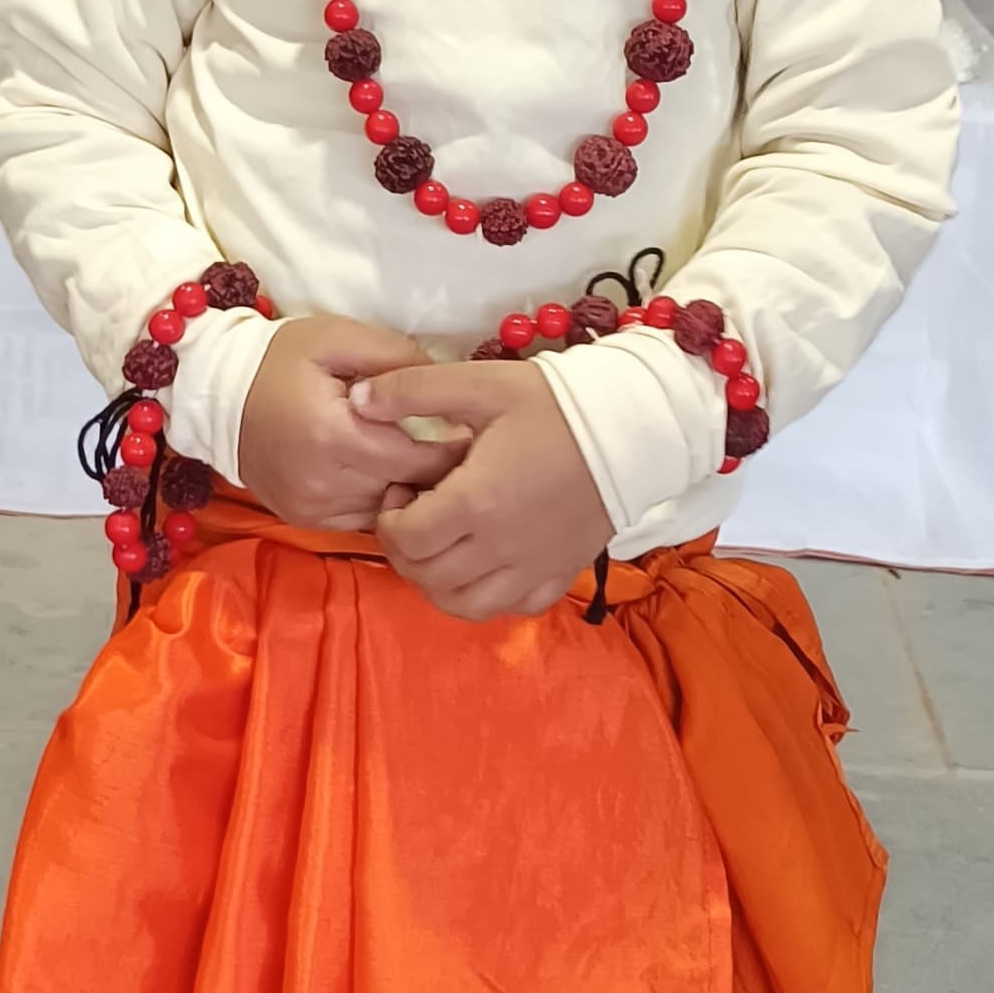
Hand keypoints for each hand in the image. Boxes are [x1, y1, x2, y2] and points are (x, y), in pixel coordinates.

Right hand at [236, 318, 466, 531]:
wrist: (213, 393)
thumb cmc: (278, 359)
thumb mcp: (336, 336)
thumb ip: (395, 355)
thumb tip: (444, 380)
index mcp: (333, 435)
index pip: (415, 459)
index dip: (451, 451)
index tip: (474, 436)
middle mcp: (322, 482)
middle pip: (404, 489)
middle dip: (436, 473)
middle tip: (463, 453)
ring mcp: (310, 507)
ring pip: (386, 509)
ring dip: (408, 490)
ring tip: (426, 463)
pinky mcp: (302, 518)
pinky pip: (360, 519)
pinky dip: (379, 500)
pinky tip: (387, 476)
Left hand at [351, 362, 614, 622]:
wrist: (635, 426)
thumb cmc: (555, 403)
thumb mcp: (481, 383)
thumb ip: (413, 390)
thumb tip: (358, 399)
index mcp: (475, 502)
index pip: (403, 539)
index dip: (388, 518)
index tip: (404, 488)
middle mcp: (500, 548)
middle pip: (425, 576)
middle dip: (406, 548)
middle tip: (419, 512)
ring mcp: (532, 569)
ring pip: (461, 604)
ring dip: (438, 580)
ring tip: (445, 541)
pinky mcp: (559, 576)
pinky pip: (510, 608)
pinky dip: (486, 596)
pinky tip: (486, 562)